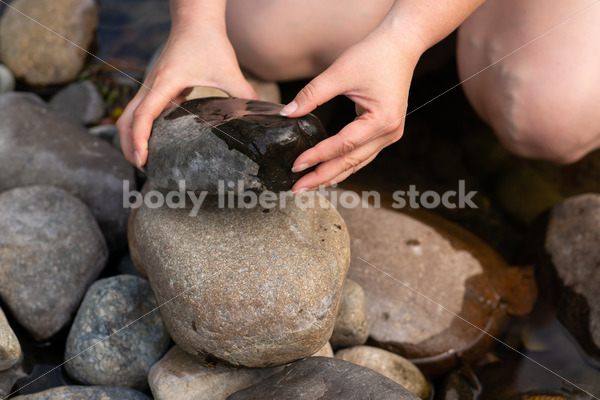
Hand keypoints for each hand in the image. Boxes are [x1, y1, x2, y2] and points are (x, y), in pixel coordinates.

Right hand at [117, 26, 257, 166]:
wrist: (196, 21)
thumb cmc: (209, 42)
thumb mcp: (229, 71)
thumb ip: (244, 95)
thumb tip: (261, 117)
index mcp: (164, 83)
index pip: (143, 116)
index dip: (139, 139)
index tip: (141, 159)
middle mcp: (152, 86)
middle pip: (127, 120)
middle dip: (127, 145)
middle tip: (140, 167)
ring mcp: (152, 87)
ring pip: (130, 115)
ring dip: (130, 137)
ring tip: (143, 160)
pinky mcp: (157, 88)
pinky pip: (141, 111)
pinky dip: (141, 128)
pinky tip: (155, 143)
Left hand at [280, 26, 423, 192]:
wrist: (401, 45)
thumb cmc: (374, 54)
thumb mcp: (340, 72)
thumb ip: (312, 94)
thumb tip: (288, 113)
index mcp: (382, 119)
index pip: (343, 145)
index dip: (318, 156)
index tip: (296, 165)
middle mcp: (390, 132)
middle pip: (350, 162)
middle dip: (322, 176)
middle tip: (297, 187)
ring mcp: (390, 134)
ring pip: (357, 163)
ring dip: (332, 175)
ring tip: (308, 185)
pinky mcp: (386, 131)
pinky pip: (362, 155)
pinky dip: (344, 164)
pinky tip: (327, 172)